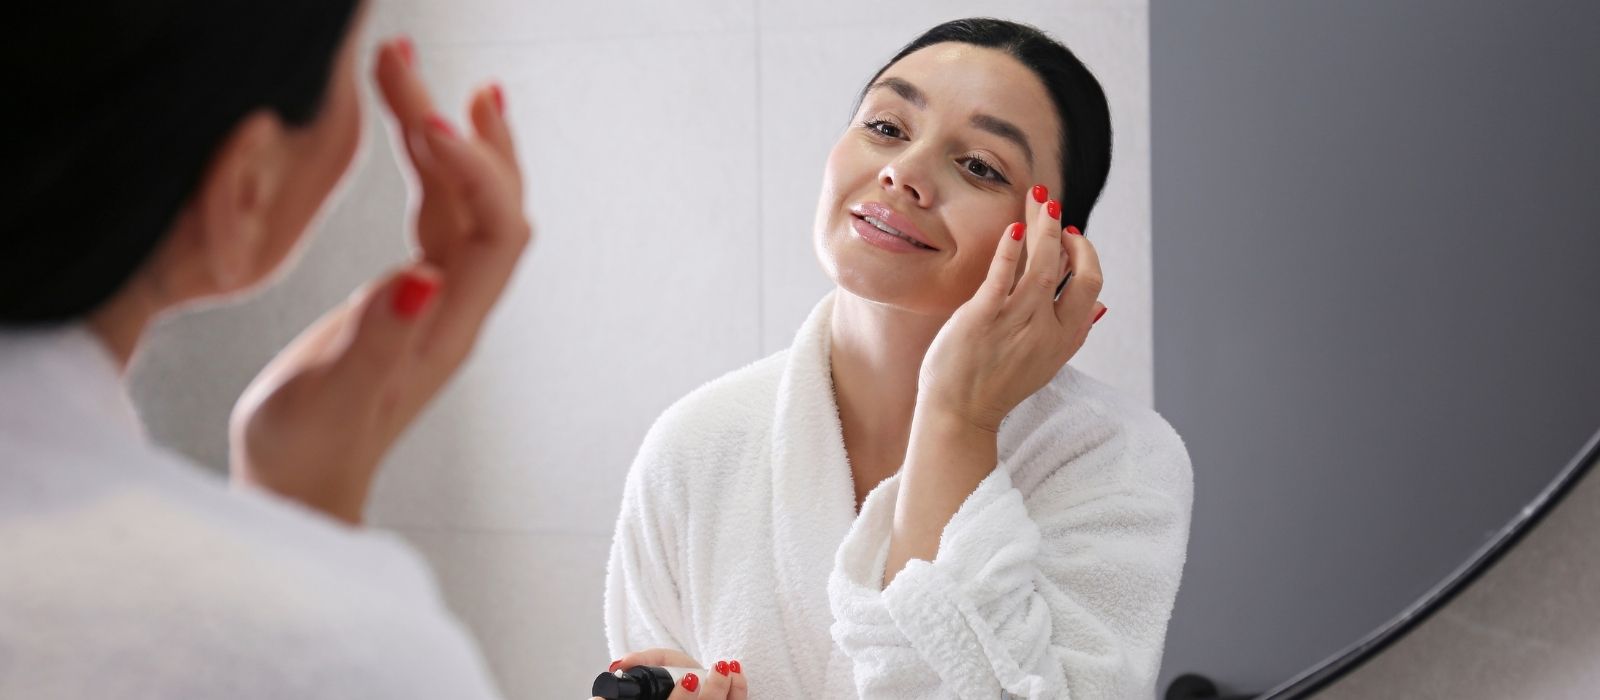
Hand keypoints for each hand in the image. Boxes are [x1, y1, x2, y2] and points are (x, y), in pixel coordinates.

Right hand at [229, 37, 530, 523]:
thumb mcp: (332, 398)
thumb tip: (420, 278)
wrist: (300, 486)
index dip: (476, 174)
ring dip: (444, 135)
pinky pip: (437, 212)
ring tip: (410, 70)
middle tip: (409, 63)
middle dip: (461, 131)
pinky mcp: (409, 293)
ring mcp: (436, 297)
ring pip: (462, 200)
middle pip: (488, 202)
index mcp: (447, 328)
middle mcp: (455, 306)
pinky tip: (419, 129)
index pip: (495, 233)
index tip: (426, 124)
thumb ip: (377, 341)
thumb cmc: (309, 453)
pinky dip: (432, 163)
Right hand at [609, 649, 747, 699]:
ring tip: (725, 667)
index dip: (681, 699)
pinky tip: (736, 671)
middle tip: (716, 669)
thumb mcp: (655, 665)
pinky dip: (739, 689)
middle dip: (712, 692)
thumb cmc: (671, 677)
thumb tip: (620, 664)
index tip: (689, 678)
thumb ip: (640, 662)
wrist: (692, 682)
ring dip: (727, 689)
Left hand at [916, 186, 1104, 433]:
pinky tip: (1014, 228)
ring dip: (1045, 228)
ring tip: (1040, 203)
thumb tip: (1100, 306)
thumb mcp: (1047, 363)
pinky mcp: (983, 318)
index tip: (1071, 238)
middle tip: (1055, 212)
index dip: (1086, 256)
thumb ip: (1072, 332)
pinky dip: (1010, 248)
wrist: (958, 415)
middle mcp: (1046, 331)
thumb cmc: (996, 385)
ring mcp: (1016, 323)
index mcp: (1064, 340)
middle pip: (1076, 272)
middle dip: (1071, 236)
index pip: (1091, 287)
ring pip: (1042, 265)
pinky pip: (1002, 275)